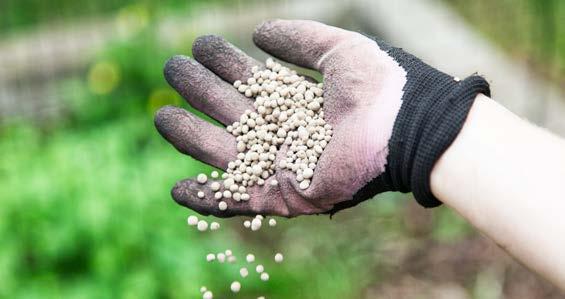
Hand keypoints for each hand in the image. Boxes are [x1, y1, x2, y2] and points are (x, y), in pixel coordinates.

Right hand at [154, 19, 488, 216]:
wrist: (405, 127)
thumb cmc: (380, 85)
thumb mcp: (336, 49)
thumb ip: (298, 39)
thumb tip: (257, 32)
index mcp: (299, 102)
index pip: (251, 83)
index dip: (226, 64)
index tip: (200, 45)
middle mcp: (288, 134)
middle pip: (233, 114)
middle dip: (202, 91)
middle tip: (173, 69)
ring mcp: (284, 167)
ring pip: (227, 155)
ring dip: (192, 139)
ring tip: (161, 117)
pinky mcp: (285, 196)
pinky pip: (239, 201)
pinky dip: (208, 200)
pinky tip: (178, 189)